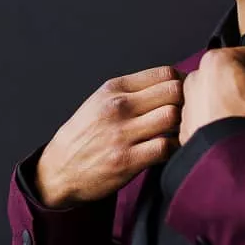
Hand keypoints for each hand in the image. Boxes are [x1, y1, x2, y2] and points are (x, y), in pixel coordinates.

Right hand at [35, 65, 183, 207]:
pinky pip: (165, 147)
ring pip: (172, 116)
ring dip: (182, 124)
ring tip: (179, 131)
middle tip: (187, 113)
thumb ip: (134, 89)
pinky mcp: (126, 160)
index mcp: (114, 88)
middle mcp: (118, 107)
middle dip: (186, 102)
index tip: (185, 93)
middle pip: (173, 91)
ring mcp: (122, 134)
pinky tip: (170, 149)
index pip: (164, 73)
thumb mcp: (102, 100)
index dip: (182, 82)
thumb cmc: (85, 134)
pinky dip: (174, 148)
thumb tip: (173, 82)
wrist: (57, 171)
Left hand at [178, 47, 244, 145]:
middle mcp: (198, 74)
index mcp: (217, 60)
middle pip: (237, 73)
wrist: (224, 159)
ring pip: (223, 92)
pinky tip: (240, 127)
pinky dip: (226, 115)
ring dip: (241, 99)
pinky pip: (211, 112)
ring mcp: (189, 99)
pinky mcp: (187, 122)